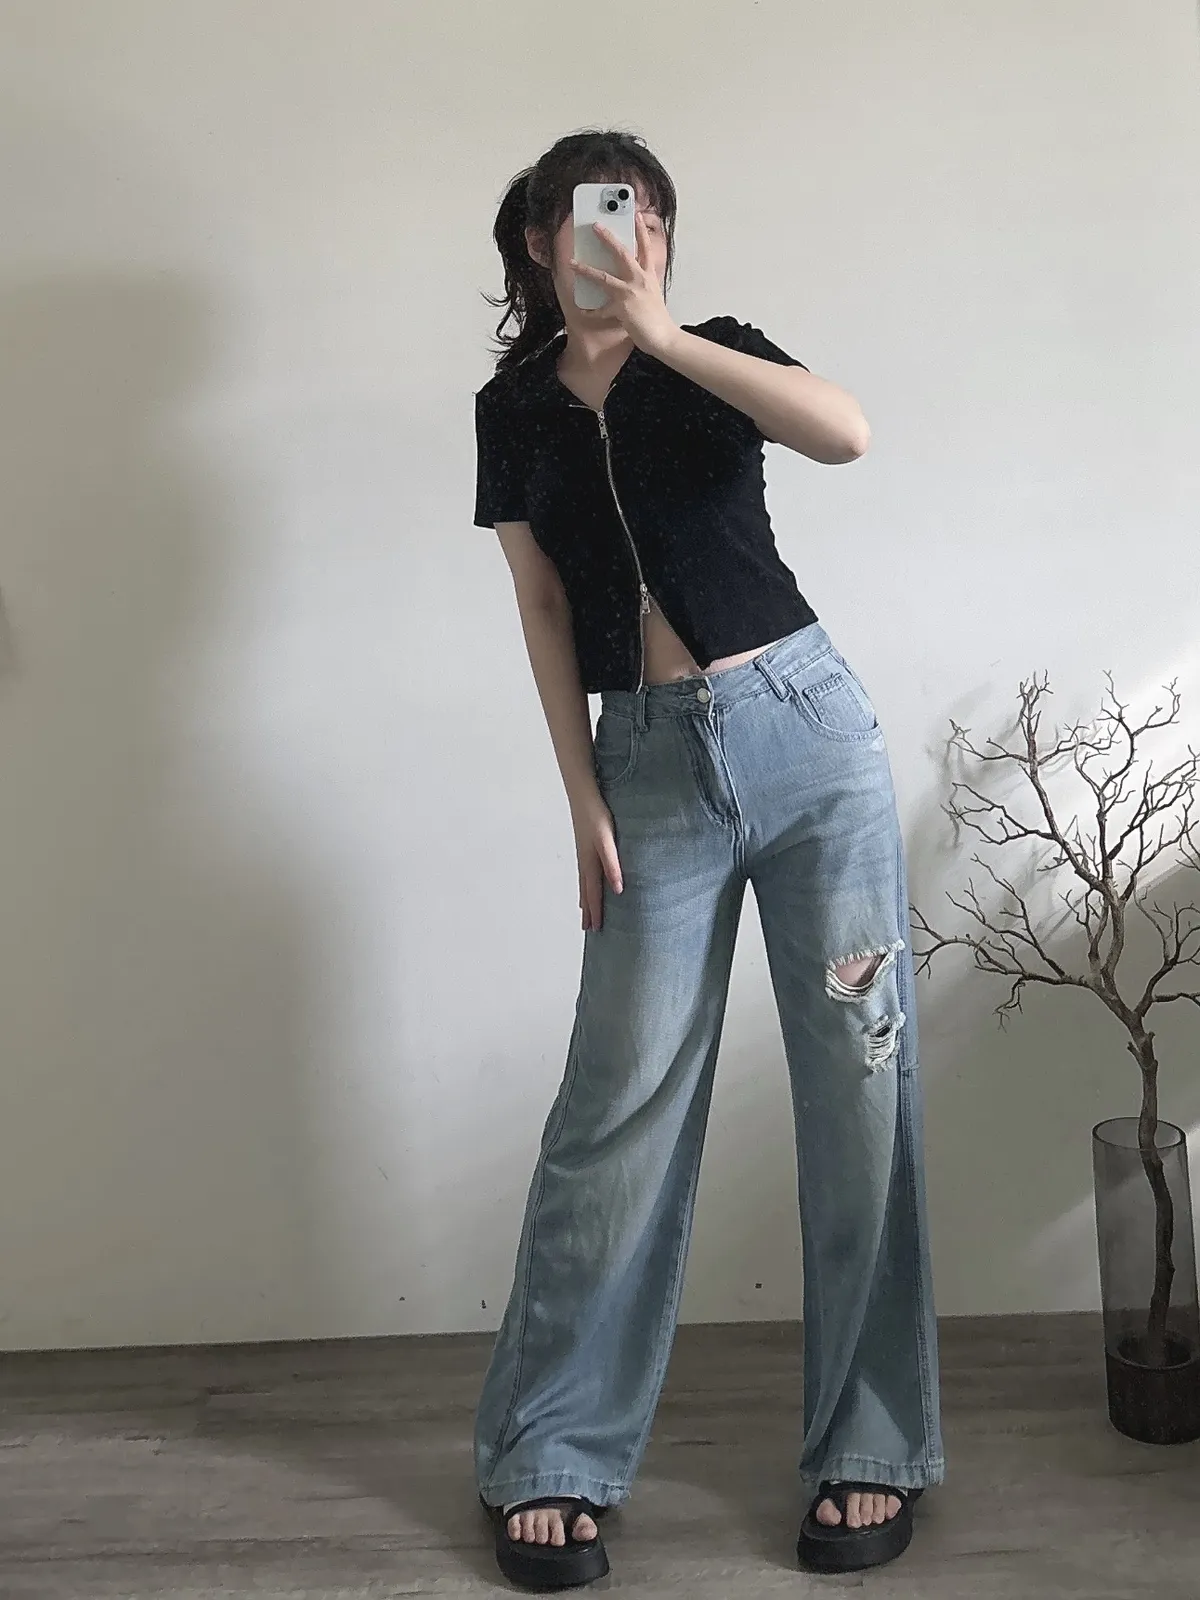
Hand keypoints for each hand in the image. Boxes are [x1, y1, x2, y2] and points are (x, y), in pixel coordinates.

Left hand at [570, 212, 679, 357]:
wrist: (664, 338)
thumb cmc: (659, 320)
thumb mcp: (653, 295)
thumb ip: (642, 284)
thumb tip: (631, 280)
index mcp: (648, 277)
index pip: (645, 248)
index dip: (640, 231)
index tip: (634, 215)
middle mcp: (640, 281)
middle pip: (622, 253)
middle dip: (608, 238)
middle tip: (596, 226)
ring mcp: (630, 293)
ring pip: (604, 277)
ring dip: (586, 269)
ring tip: (573, 263)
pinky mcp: (622, 309)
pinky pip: (601, 310)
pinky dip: (591, 311)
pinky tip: (582, 310)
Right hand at [571, 792, 622, 931]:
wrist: (583, 795)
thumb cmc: (596, 816)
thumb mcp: (607, 841)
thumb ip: (613, 864)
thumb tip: (618, 890)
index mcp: (590, 864)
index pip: (594, 894)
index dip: (596, 911)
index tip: (596, 929)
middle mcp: (584, 862)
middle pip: (586, 892)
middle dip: (588, 911)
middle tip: (588, 929)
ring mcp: (583, 855)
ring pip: (584, 884)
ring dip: (585, 899)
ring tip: (585, 913)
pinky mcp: (585, 847)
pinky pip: (584, 874)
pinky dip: (584, 885)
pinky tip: (587, 883)